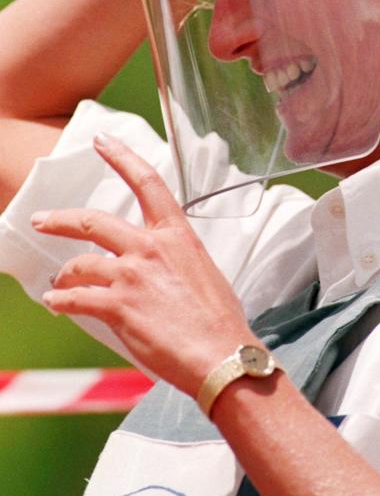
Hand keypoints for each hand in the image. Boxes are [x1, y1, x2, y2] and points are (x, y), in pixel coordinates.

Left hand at [31, 133, 254, 397]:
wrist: (221, 354)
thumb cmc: (219, 320)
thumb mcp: (204, 272)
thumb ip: (176, 259)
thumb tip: (159, 268)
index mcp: (177, 235)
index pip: (147, 182)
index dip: (122, 157)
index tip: (103, 142)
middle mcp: (151, 248)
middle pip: (94, 221)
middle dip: (60, 220)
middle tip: (42, 221)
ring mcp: (132, 276)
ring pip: (80, 264)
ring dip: (63, 275)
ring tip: (57, 285)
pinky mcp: (118, 307)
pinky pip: (76, 299)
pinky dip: (62, 301)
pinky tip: (57, 304)